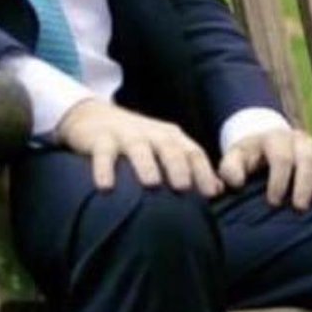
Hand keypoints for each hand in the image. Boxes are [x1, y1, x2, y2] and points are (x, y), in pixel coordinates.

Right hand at [56, 98, 223, 196]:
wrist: (92, 117)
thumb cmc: (137, 142)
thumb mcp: (164, 150)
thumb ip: (190, 168)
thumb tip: (219, 190)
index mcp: (171, 138)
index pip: (193, 153)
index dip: (203, 172)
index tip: (211, 194)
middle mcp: (152, 134)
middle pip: (169, 147)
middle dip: (177, 165)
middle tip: (183, 187)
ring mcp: (126, 135)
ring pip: (138, 147)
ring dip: (145, 164)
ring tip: (151, 183)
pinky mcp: (100, 139)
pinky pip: (103, 153)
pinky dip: (104, 168)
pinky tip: (106, 186)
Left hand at [218, 128, 311, 209]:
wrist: (266, 145)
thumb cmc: (249, 159)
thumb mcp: (234, 159)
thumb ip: (229, 169)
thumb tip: (236, 183)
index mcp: (274, 138)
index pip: (281, 157)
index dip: (278, 180)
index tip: (272, 202)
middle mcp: (297, 139)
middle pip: (308, 158)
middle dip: (304, 183)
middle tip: (299, 207)